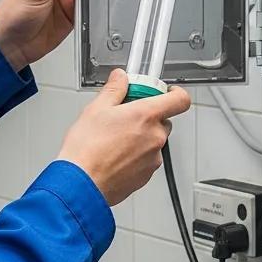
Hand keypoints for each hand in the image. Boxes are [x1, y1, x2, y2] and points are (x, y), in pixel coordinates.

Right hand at [59, 69, 191, 205]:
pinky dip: (136, 156)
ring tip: (115, 139)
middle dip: (148, 117)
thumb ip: (114, 89)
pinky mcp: (146, 175)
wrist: (81, 184)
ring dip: (141, 137)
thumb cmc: (87, 149)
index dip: (175, 93)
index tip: (166, 92)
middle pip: (164, 121)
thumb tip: (120, 78)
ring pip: (154, 141)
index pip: (180, 100)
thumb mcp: (96, 109)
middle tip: (126, 116)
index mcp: (146, 116)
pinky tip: (115, 155)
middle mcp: (155, 137)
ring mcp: (153, 158)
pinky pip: (147, 159)